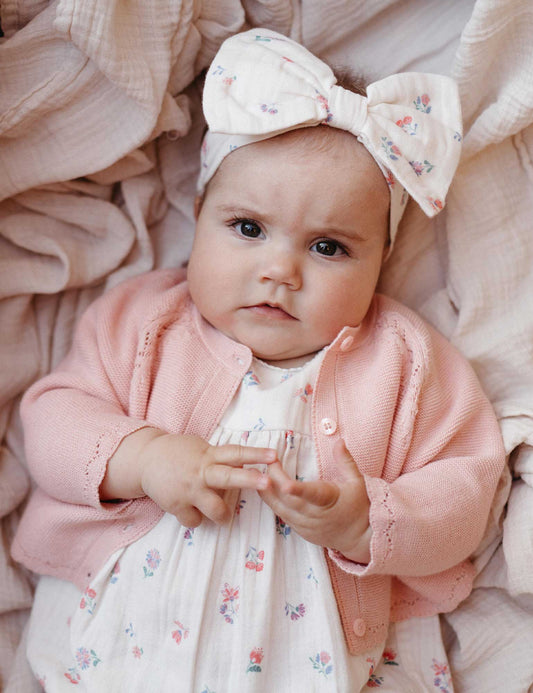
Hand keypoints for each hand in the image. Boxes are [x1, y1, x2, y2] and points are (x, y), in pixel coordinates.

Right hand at [102, 428, 275, 526]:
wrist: (145, 460)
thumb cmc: (178, 453)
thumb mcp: (200, 449)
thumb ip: (218, 457)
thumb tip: (244, 462)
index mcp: (208, 456)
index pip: (236, 453)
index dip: (256, 454)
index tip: (275, 455)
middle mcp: (201, 472)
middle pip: (229, 477)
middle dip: (250, 480)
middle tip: (268, 482)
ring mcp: (189, 490)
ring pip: (215, 508)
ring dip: (223, 515)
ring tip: (224, 516)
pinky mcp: (176, 505)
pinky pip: (195, 521)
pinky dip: (197, 519)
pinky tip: (192, 512)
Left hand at [259, 439, 371, 562]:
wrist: (361, 538)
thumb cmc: (360, 506)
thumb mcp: (358, 481)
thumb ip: (345, 460)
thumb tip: (339, 440)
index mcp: (330, 500)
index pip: (312, 495)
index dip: (298, 490)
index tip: (285, 484)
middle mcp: (315, 515)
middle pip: (289, 500)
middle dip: (275, 481)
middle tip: (266, 462)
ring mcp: (306, 525)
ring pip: (281, 510)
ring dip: (267, 492)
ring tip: (255, 474)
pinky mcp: (300, 531)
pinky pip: (282, 516)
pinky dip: (272, 502)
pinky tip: (263, 489)